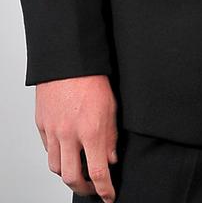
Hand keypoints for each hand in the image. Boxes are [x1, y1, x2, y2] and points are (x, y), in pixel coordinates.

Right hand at [35, 75, 117, 201]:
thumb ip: (111, 136)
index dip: (105, 189)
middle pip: (72, 178)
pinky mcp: (42, 125)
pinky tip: (67, 151)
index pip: (99, 172)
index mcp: (91, 130)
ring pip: (56, 167)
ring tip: (79, 171)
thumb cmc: (92, 78)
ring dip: (68, 174)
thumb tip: (111, 159)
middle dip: (83, 189)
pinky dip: (57, 156)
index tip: (109, 196)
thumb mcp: (112, 106)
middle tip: (92, 189)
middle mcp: (70, 134)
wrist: (68, 60)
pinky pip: (48, 150)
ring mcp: (53, 131)